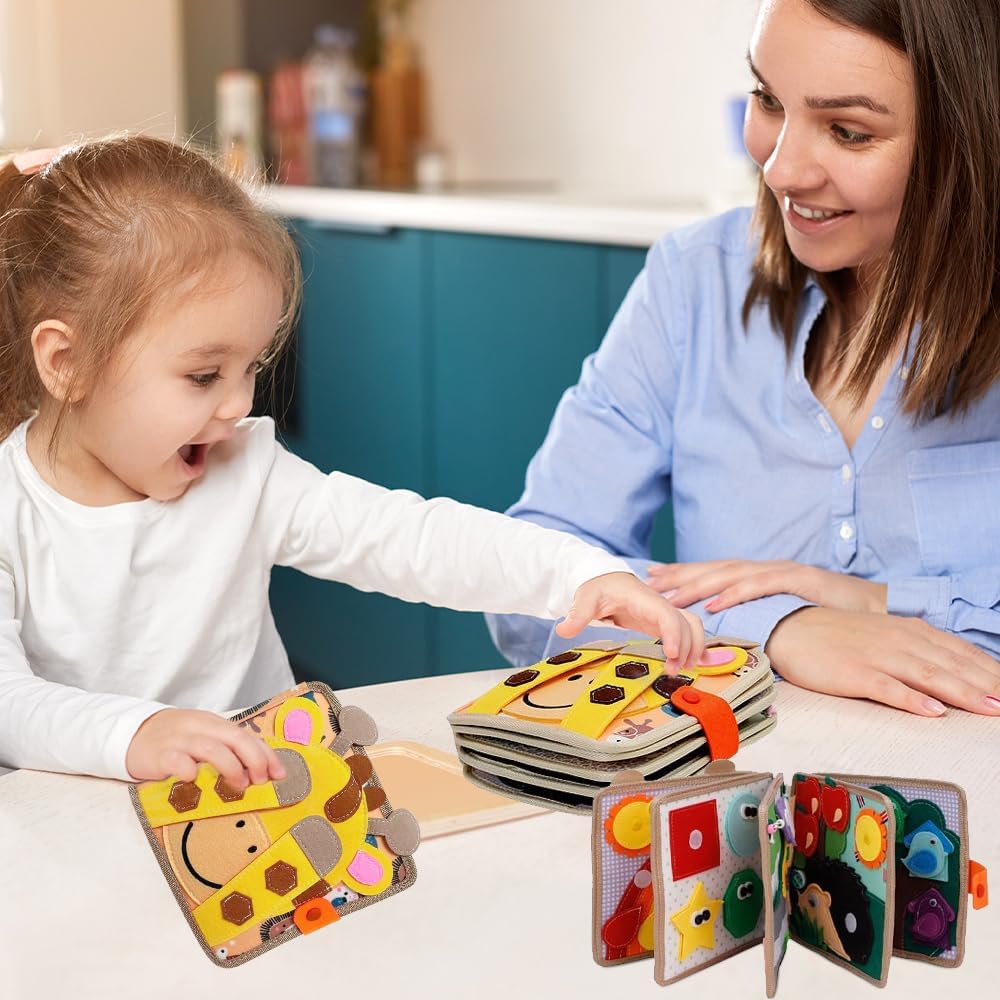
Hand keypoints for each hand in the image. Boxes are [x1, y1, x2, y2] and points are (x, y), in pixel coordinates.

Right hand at [126, 708, 287, 785]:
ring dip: (230, 766)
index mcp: (214, 723)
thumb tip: (259, 772)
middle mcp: (199, 727)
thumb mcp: (204, 739)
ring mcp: (178, 739)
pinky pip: (176, 759)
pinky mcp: (159, 754)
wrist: (132, 734)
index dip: (266, 754)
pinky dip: (189, 768)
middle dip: (254, 759)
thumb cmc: (176, 742)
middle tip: (261, 780)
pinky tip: (194, 778)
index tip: (280, 774)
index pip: (246, 734)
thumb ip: (227, 750)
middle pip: (234, 737)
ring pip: (211, 747)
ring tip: (239, 784)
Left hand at [556, 571, 705, 672]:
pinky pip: (687, 631)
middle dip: (687, 647)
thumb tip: (563, 629)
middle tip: (673, 671)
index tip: (672, 654)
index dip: (674, 633)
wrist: (605, 579)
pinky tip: (696, 663)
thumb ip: (577, 614)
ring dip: (693, 648)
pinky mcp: (662, 623)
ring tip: (680, 670)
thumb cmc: (598, 587)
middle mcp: (659, 605)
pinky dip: (695, 645)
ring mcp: (663, 613)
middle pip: (686, 623)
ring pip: (692, 626)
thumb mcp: (585, 598)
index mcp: (643, 598)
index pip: (667, 614)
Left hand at [646, 559, 886, 614]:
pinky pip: (762, 586)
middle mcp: (768, 568)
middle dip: (683, 574)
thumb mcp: (787, 615)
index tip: (655, 577)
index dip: (686, 572)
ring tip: (673, 594)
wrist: (878, 608)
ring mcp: (784, 571)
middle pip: (717, 568)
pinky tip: (714, 602)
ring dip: (700, 583)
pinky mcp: (801, 580)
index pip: (716, 571)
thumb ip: (761, 616)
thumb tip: (732, 632)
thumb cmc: (831, 616)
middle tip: (652, 581)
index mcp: (763, 576)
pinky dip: (736, 593)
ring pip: (733, 574)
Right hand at [766, 606, 999, 715]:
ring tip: (991, 708)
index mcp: (911, 631)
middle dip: (988, 685)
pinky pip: (887, 688)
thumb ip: (920, 652)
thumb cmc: (840, 636)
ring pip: (928, 676)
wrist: (791, 627)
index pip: (961, 653)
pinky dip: (911, 699)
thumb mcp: (886, 636)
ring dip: (963, 693)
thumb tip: (956, 674)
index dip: (991, 672)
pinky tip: (933, 712)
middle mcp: (900, 641)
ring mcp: (877, 657)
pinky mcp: (853, 673)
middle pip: (953, 666)